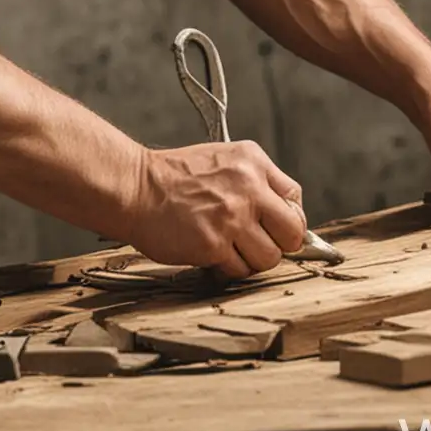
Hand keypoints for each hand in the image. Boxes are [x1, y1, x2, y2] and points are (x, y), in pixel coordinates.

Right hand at [124, 141, 308, 277]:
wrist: (135, 187)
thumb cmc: (174, 177)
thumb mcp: (223, 160)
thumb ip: (255, 181)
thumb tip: (282, 216)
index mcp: (253, 161)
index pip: (294, 198)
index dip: (287, 218)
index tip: (275, 227)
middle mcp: (249, 187)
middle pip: (293, 232)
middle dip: (280, 244)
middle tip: (259, 244)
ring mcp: (232, 217)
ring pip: (269, 257)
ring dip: (252, 260)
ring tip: (231, 249)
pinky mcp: (214, 245)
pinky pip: (239, 270)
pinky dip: (228, 269)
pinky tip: (212, 255)